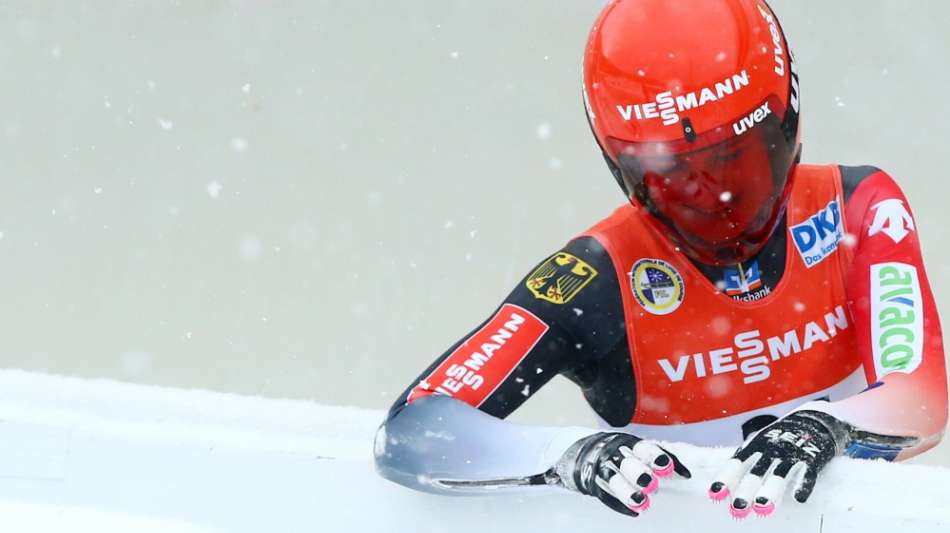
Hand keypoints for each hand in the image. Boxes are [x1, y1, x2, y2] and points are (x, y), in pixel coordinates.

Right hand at [553, 432, 690, 516]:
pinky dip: (618, 503)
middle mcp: (613, 453)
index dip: (654, 456)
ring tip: (642, 502)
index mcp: (627, 442)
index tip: (667, 466)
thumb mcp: (635, 450)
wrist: (585, 452)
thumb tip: (686, 474)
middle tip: (651, 484)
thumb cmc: (620, 452)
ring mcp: (601, 467)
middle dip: (638, 472)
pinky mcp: (592, 481)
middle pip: (626, 462)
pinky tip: (634, 512)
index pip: (641, 447)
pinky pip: (603, 493)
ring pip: (613, 479)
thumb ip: (657, 459)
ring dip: (628, 491)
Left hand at [709, 411, 845, 518]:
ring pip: (780, 473)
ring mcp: (792, 453)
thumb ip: (745, 460)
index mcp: (756, 445)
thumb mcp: (759, 443)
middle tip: (738, 507)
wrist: (813, 420)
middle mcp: (772, 449)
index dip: (727, 478)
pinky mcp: (812, 458)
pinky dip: (804, 485)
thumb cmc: (779, 438)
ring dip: (771, 490)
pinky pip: (808, 473)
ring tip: (762, 506)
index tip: (715, 493)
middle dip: (746, 489)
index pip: (738, 463)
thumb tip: (724, 482)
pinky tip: (798, 498)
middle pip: (757, 471)